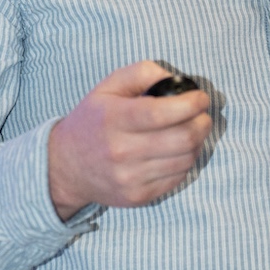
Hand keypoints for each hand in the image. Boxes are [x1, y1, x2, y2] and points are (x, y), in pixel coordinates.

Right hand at [47, 61, 211, 219]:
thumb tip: (175, 79)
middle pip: (181, 139)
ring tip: (191, 130)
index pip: (161, 113)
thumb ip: (142, 73)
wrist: (66, 167)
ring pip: (185, 159)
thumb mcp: (108, 86)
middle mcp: (121, 152)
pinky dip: (185, 161)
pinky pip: (178, 178)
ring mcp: (130, 178)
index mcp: (113, 120)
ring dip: (197, 142)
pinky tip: (176, 150)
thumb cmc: (93, 120)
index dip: (190, 104)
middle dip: (202, 122)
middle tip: (202, 114)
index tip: (201, 97)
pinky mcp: (138, 197)